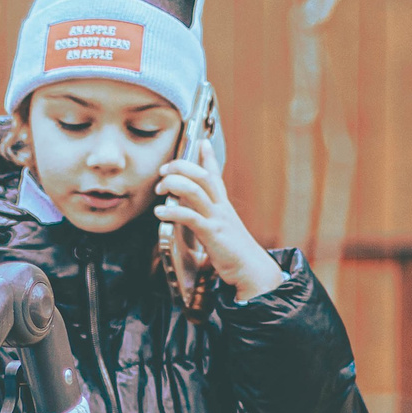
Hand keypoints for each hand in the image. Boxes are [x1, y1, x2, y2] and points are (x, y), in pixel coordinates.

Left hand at [155, 150, 283, 300]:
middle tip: (164, 170)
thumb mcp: (224, 232)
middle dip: (181, 166)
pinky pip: (189, 216)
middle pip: (201, 175)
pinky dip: (172, 211)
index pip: (215, 175)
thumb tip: (193, 217)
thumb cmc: (236, 254)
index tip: (202, 142)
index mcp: (224, 206)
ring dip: (173, 184)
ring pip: (195, 190)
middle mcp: (221, 208)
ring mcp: (217, 219)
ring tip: (159, 188)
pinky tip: (160, 212)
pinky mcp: (212, 233)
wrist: (253, 270)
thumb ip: (210, 221)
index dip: (208, 157)